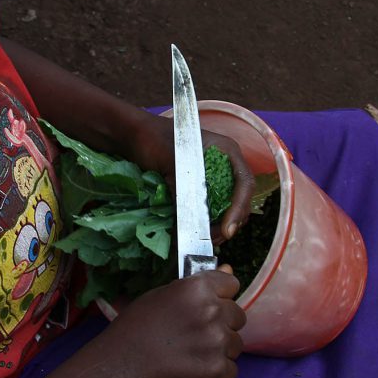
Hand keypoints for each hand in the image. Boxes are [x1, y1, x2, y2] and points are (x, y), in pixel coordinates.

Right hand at [98, 267, 245, 377]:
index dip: (220, 296)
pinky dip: (217, 372)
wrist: (121, 363)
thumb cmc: (137, 326)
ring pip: (235, 343)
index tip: (210, 305)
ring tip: (192, 352)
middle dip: (221, 323)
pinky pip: (231, 369)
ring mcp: (217, 341)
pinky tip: (195, 369)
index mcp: (198, 288)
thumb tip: (228, 269)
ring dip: (220, 348)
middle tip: (195, 333)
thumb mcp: (163, 294)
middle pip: (237, 315)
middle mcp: (212, 311)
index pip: (231, 285)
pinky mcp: (217, 369)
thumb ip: (199, 285)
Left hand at [128, 114, 254, 242]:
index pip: (244, 183)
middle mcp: (225, 165)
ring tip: (204, 241)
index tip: (228, 229)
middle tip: (213, 241)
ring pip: (227, 208)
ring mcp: (214, 178)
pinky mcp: (200, 189)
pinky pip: (211, 210)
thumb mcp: (169, 159)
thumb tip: (192, 216)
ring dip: (220, 226)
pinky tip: (196, 233)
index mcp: (225, 151)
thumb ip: (183, 184)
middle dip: (230, 222)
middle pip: (239, 199)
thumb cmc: (152, 138)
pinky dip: (207, 224)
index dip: (239, 208)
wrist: (134, 136)